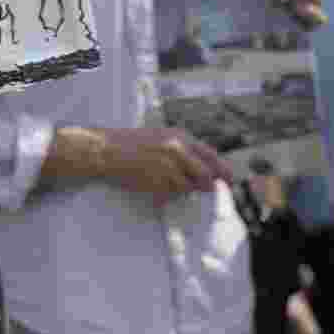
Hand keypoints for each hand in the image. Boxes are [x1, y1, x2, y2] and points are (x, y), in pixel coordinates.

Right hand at [100, 127, 233, 205]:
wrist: (104, 149)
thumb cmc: (129, 143)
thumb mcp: (160, 137)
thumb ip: (182, 150)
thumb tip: (203, 169)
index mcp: (179, 137)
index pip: (211, 156)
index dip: (223, 171)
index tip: (228, 182)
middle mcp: (177, 150)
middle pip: (205, 176)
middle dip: (206, 186)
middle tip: (205, 192)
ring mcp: (168, 167)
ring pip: (187, 188)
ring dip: (180, 190)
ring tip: (164, 184)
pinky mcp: (157, 182)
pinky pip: (169, 196)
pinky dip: (164, 196)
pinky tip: (153, 189)